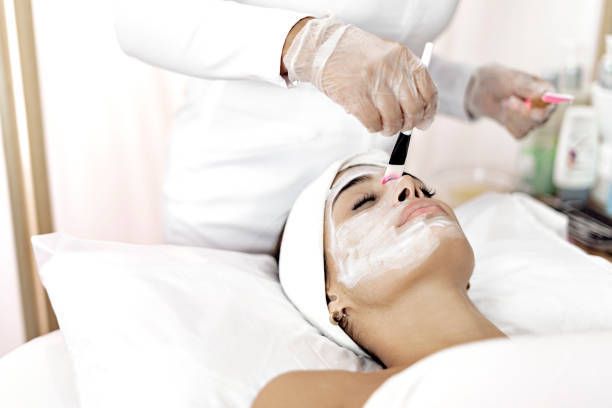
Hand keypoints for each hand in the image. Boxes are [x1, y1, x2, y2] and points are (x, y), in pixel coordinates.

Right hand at [283, 17, 437, 135]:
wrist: (323, 48)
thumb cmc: (356, 57)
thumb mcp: (387, 58)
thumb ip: (404, 80)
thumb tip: (419, 114)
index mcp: (403, 57)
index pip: (428, 91)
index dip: (428, 112)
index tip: (424, 121)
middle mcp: (391, 68)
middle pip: (413, 109)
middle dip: (409, 124)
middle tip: (401, 126)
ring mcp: (372, 82)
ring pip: (393, 119)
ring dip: (389, 128)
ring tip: (383, 125)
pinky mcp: (355, 96)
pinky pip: (373, 123)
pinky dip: (373, 128)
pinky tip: (369, 122)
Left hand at [465, 65, 554, 138]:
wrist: (482, 90)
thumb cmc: (498, 80)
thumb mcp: (509, 80)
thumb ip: (526, 87)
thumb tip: (544, 94)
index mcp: (547, 90)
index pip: (554, 101)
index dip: (540, 105)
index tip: (523, 100)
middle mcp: (545, 106)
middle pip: (542, 118)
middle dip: (522, 112)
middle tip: (508, 101)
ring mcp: (535, 119)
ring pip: (530, 127)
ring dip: (513, 117)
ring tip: (505, 103)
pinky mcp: (523, 128)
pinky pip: (519, 134)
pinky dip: (509, 125)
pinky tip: (505, 114)